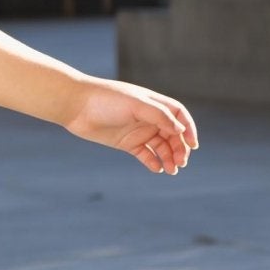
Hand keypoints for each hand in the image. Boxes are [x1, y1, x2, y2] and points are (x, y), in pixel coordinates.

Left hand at [61, 76, 197, 174]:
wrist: (76, 106)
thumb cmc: (106, 99)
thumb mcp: (136, 104)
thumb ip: (159, 116)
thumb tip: (181, 129)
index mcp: (153, 103)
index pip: (179, 116)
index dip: (189, 129)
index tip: (193, 145)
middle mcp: (148, 117)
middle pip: (172, 134)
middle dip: (180, 148)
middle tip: (181, 162)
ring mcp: (138, 130)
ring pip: (160, 146)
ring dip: (169, 157)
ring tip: (172, 169)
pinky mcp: (126, 143)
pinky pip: (145, 154)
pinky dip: (153, 162)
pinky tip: (157, 169)